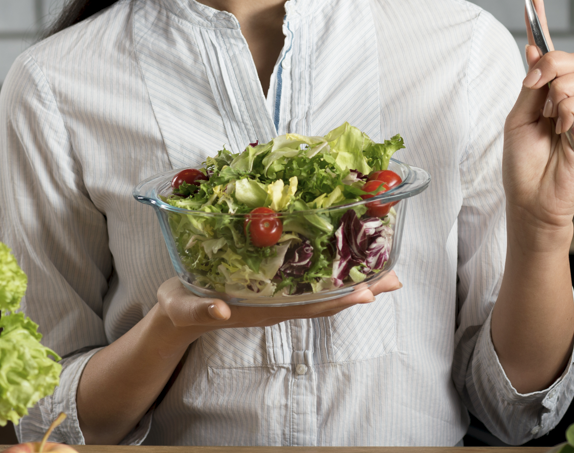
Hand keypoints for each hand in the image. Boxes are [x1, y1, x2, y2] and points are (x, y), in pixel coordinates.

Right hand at [155, 272, 401, 336]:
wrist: (177, 311)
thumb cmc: (181, 307)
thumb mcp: (184, 308)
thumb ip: (201, 310)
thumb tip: (220, 309)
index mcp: (261, 308)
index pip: (307, 306)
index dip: (337, 299)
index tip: (367, 293)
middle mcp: (277, 303)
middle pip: (327, 299)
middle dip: (362, 288)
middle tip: (395, 278)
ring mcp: (278, 295)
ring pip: (324, 290)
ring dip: (357, 281)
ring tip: (388, 271)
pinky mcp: (274, 283)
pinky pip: (311, 279)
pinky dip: (335, 271)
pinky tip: (352, 260)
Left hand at [502, 0, 573, 246]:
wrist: (532, 199)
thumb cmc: (522, 164)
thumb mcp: (517, 118)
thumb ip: (530, 85)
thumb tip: (535, 49)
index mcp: (545, 91)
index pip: (546, 50)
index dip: (541, 21)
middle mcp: (567, 96)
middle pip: (572, 56)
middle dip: (551, 62)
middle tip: (534, 84)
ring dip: (559, 90)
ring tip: (550, 117)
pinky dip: (567, 110)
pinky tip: (561, 130)